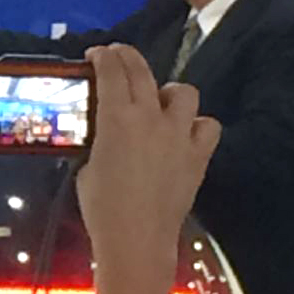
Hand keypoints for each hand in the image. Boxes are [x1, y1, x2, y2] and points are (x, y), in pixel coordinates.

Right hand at [77, 44, 220, 273]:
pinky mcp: (198, 156)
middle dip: (126, 58)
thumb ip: (98, 139)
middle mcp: (151, 118)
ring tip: (156, 101)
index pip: (112, 71)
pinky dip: (196, 125)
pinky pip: (208, 126)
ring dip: (167, 91)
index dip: (102, 57)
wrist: (136, 239)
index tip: (96, 54)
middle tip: (116, 58)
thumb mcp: (86, 164)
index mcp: (117, 118)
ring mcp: (179, 135)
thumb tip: (102, 132)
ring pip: (183, 93)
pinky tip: (183, 133)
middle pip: (142, 71)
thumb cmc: (101, 206)